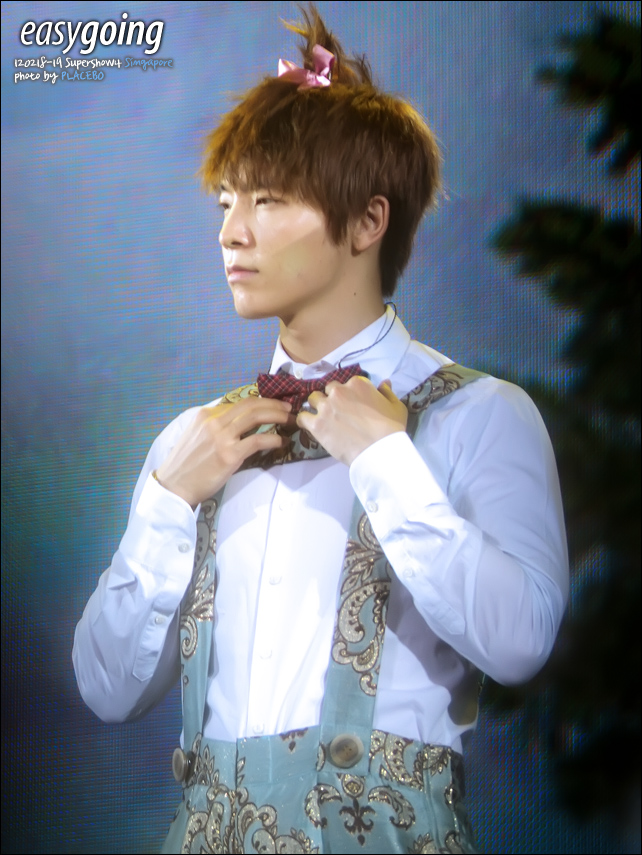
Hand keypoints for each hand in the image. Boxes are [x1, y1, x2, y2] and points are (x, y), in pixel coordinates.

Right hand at [155, 397, 292, 507]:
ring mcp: (222, 437)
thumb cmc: (186, 464)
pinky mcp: (230, 454)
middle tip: (288, 408)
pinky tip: (281, 441)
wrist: (174, 486)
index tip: (274, 404)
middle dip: (274, 404)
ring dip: (278, 416)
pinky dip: (274, 438)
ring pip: (257, 417)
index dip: (261, 401)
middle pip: (251, 404)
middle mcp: (214, 421)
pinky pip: (258, 440)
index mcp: (205, 414)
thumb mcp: (197, 435)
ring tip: (290, 420)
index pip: (239, 401)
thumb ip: (216, 426)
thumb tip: (240, 422)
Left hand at [296, 377, 407, 465]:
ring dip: (317, 407)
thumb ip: (387, 392)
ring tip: (323, 419)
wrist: (379, 451)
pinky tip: (311, 427)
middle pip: (327, 390)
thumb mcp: (396, 406)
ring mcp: (326, 407)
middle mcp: (339, 391)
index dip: (348, 395)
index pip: (346, 384)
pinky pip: (302, 417)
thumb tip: (384, 382)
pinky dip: (305, 421)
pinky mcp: (317, 424)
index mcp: (357, 384)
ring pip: (312, 399)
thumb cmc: (391, 429)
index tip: (351, 405)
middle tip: (336, 413)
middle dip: (331, 399)